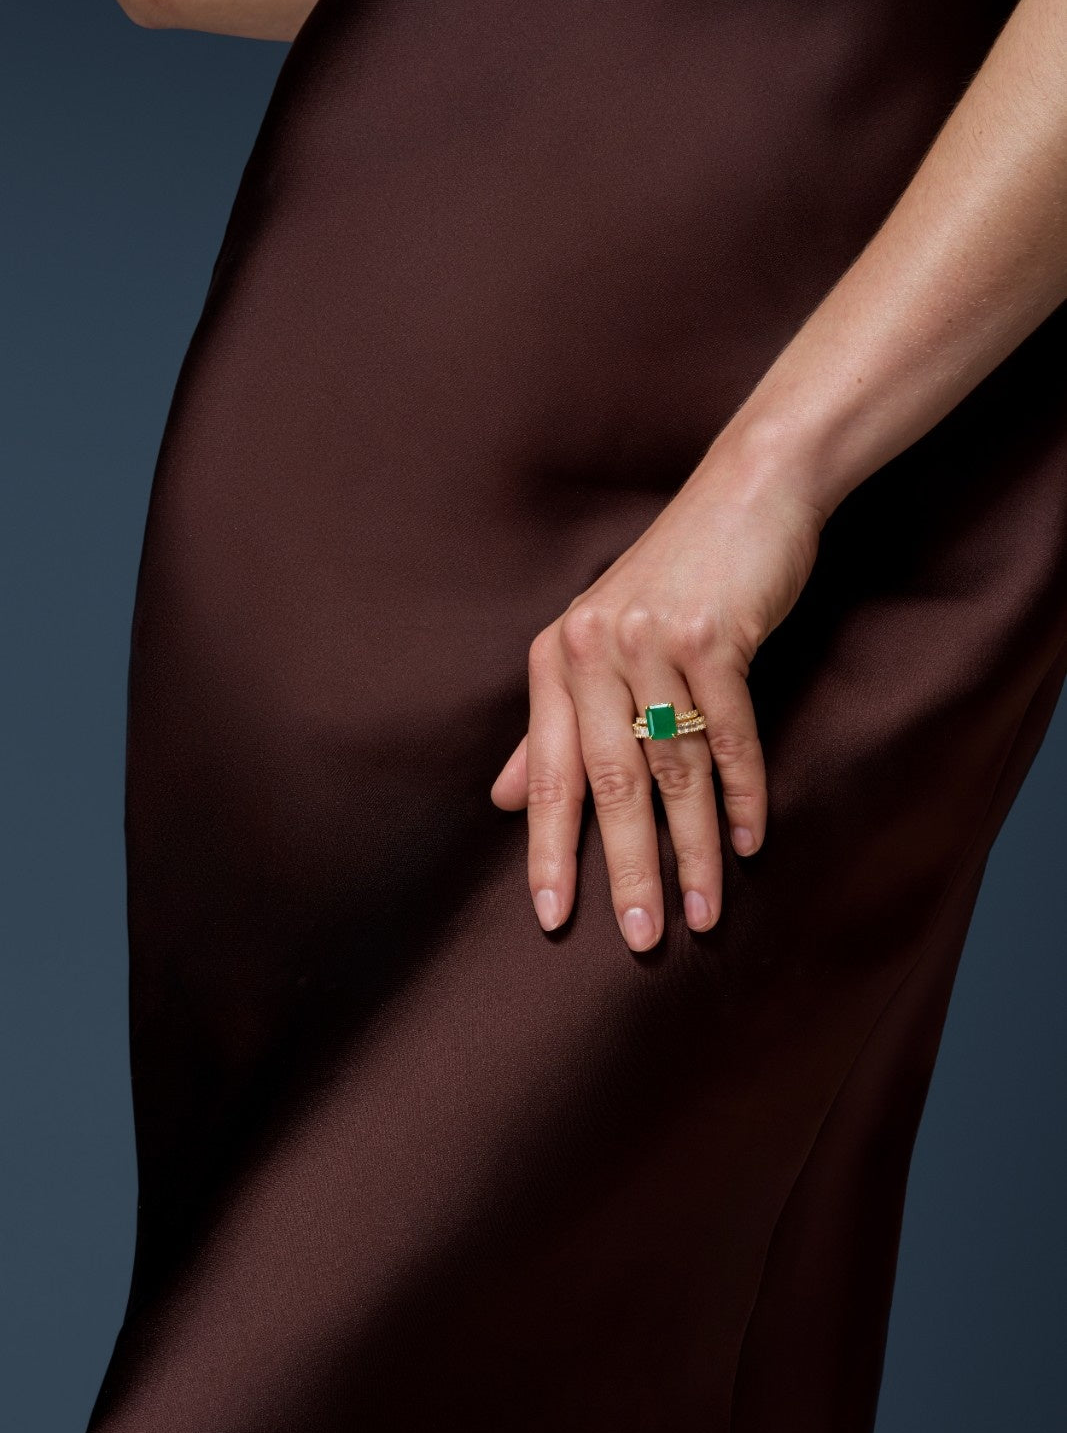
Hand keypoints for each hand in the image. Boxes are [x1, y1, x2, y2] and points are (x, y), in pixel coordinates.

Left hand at [489, 448, 826, 949]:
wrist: (745, 495)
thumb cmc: (670, 579)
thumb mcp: (597, 644)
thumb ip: (552, 726)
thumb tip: (506, 797)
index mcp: (556, 660)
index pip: (550, 775)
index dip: (550, 851)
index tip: (554, 917)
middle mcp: (595, 650)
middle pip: (611, 783)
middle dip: (627, 868)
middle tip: (642, 937)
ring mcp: (656, 642)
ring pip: (676, 769)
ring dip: (693, 848)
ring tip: (703, 912)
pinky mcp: (717, 637)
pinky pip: (731, 735)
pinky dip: (743, 794)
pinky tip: (747, 842)